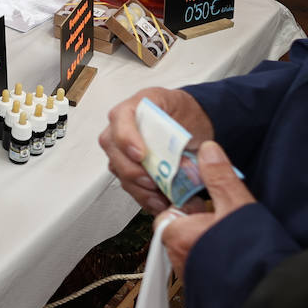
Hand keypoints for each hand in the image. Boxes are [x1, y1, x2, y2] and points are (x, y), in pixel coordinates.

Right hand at [99, 86, 213, 214]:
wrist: (193, 124)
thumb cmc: (188, 114)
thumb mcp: (188, 114)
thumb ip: (177, 133)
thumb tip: (174, 156)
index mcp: (138, 105)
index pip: (121, 118)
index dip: (127, 138)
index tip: (140, 155)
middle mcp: (123, 126)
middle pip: (114, 149)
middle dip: (133, 170)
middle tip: (152, 182)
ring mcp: (122, 147)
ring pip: (119, 170)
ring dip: (139, 188)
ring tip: (160, 197)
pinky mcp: (128, 166)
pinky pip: (129, 184)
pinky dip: (144, 197)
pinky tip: (159, 202)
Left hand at [157, 141, 255, 276]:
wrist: (265, 293)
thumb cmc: (248, 253)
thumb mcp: (236, 204)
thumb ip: (220, 176)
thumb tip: (208, 151)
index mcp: (177, 234)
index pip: (168, 212)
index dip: (186, 204)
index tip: (204, 202)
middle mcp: (177, 257)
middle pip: (177, 230)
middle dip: (195, 222)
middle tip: (219, 218)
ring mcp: (188, 276)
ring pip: (188, 248)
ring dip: (202, 241)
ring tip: (226, 236)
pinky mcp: (199, 289)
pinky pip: (198, 266)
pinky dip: (209, 258)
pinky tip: (229, 254)